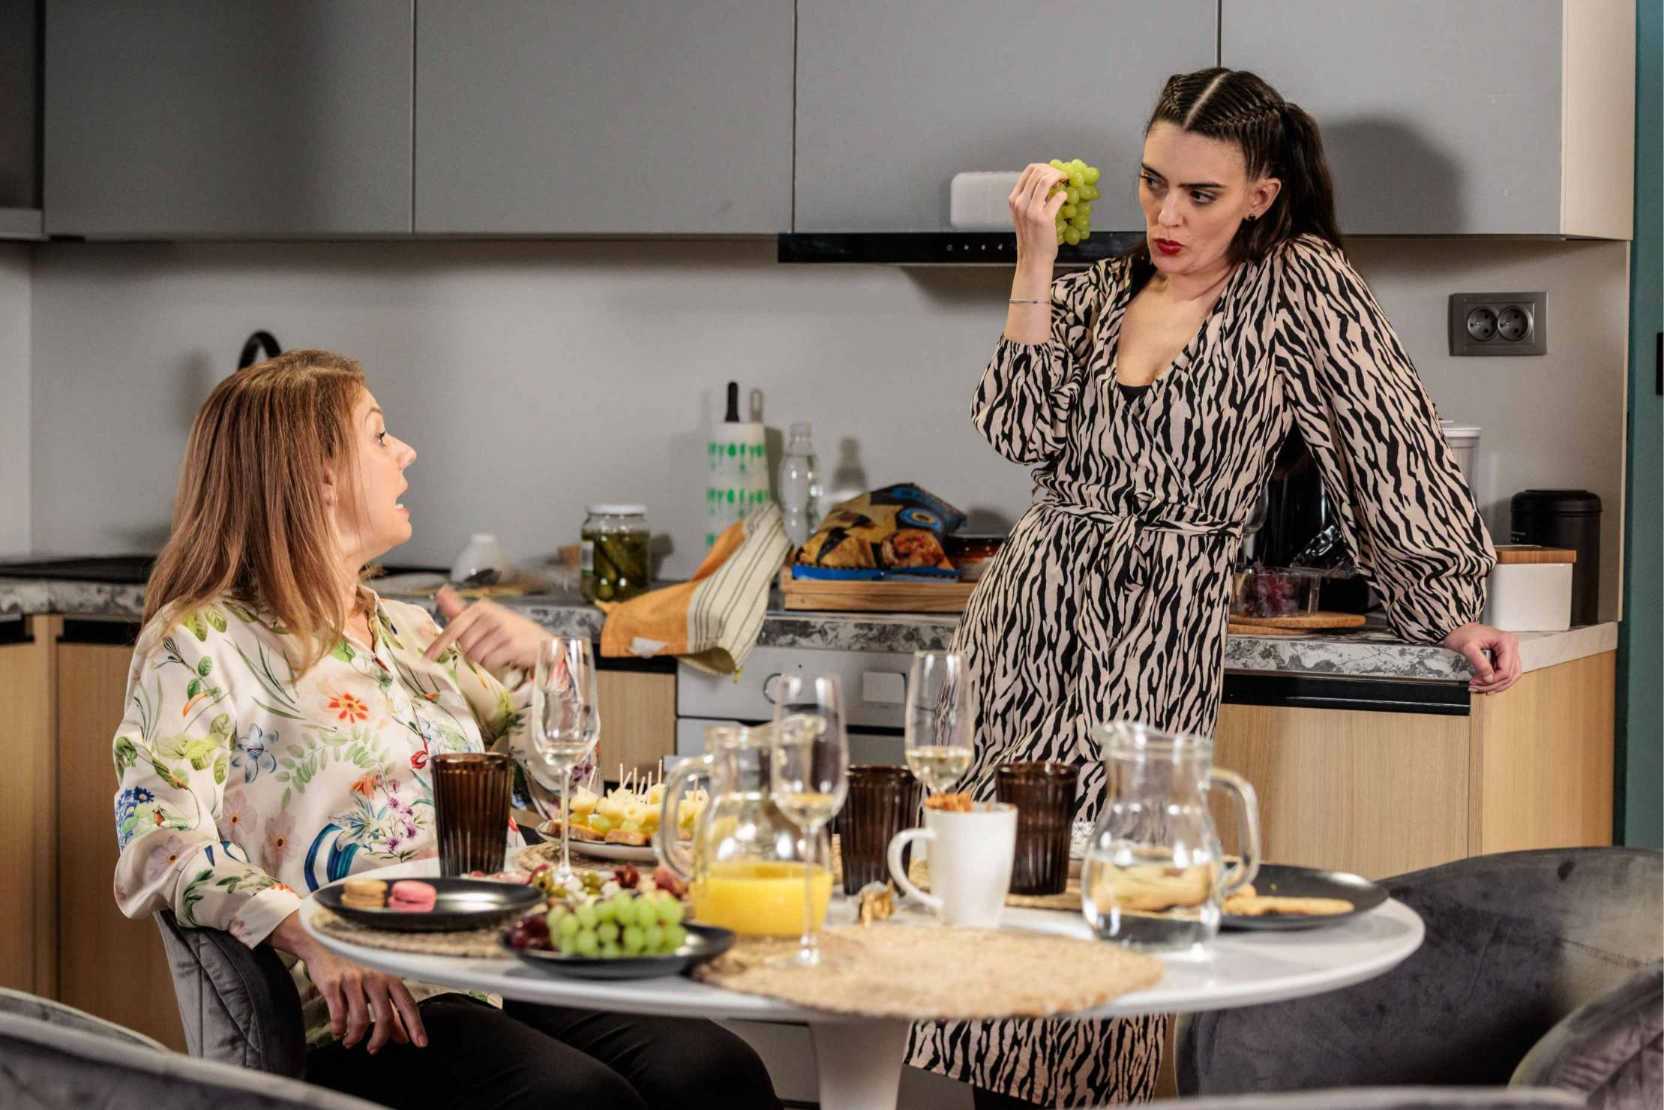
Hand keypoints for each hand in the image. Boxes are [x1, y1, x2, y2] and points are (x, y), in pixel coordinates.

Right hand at [269, 912, 425, 1053]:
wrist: (325, 947)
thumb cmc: (355, 971)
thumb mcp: (376, 988)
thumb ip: (391, 1013)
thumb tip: (403, 1038)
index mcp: (390, 978)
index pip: (408, 1004)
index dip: (415, 1025)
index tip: (421, 1043)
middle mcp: (375, 978)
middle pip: (385, 1016)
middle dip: (379, 1039)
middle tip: (373, 1050)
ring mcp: (353, 980)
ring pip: (360, 1018)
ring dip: (355, 1037)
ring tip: (350, 1042)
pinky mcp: (333, 984)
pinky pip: (338, 1013)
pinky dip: (338, 1028)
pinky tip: (338, 1032)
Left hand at [424, 586, 551, 670]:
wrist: (542, 641)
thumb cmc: (511, 630)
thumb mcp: (485, 616)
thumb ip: (460, 609)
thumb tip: (440, 593)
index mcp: (481, 608)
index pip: (454, 627)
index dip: (439, 644)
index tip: (428, 657)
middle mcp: (491, 616)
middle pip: (464, 645)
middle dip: (470, 652)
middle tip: (486, 649)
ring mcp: (502, 630)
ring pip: (476, 655)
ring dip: (482, 660)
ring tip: (495, 653)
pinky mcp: (512, 645)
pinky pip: (490, 662)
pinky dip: (493, 665)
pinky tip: (502, 658)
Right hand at [1009, 162, 1069, 266]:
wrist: (1033, 258)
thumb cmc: (1031, 237)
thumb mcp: (1023, 215)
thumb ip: (1030, 198)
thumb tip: (1046, 182)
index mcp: (1014, 199)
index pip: (1029, 171)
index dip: (1045, 166)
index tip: (1054, 171)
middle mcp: (1020, 203)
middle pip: (1038, 172)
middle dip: (1054, 170)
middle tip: (1063, 176)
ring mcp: (1031, 210)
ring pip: (1046, 180)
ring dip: (1059, 177)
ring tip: (1066, 181)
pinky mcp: (1044, 219)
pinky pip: (1057, 198)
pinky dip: (1064, 195)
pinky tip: (1065, 198)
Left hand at [1441, 622, 1521, 693]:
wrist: (1457, 628)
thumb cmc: (1461, 633)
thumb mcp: (1468, 648)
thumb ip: (1480, 663)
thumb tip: (1489, 678)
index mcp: (1506, 641)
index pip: (1505, 669)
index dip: (1492, 680)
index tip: (1478, 682)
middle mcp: (1511, 645)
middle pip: (1510, 674)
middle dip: (1493, 684)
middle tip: (1478, 687)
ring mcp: (1510, 650)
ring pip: (1511, 675)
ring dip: (1497, 684)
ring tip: (1481, 687)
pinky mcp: (1505, 655)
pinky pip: (1507, 671)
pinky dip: (1498, 679)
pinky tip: (1486, 682)